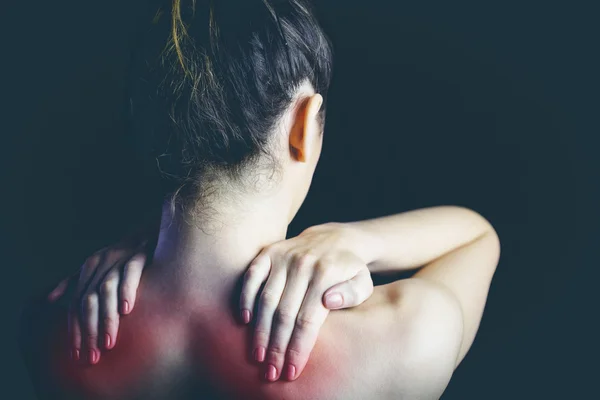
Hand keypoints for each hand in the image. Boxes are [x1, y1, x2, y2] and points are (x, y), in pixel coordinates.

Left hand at [49, 241, 147, 363]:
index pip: (76, 304)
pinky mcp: (139, 254)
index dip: (75, 330)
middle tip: (93, 356)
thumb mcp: (98, 265)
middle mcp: (100, 263)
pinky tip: (127, 309)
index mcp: (89, 268)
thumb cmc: (126, 253)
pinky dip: (127, 290)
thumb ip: (74, 281)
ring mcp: (119, 258)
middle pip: (88, 301)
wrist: (154, 229)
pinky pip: (131, 273)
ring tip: (109, 342)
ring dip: (106, 318)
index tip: (77, 355)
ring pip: (106, 290)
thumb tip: (49, 298)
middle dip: (89, 330)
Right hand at [239, 222, 373, 381]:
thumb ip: (352, 294)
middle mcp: (302, 264)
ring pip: (266, 299)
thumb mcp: (362, 282)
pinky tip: (245, 321)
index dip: (298, 347)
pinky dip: (245, 297)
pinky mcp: (269, 252)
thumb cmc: (348, 270)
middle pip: (285, 313)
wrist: (334, 238)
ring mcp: (283, 257)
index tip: (292, 371)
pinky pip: (252, 276)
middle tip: (271, 371)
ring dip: (260, 331)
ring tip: (258, 356)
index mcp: (326, 274)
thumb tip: (329, 301)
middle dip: (277, 347)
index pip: (308, 319)